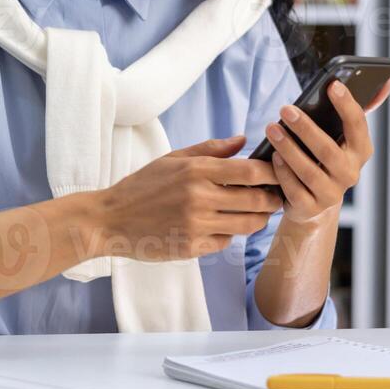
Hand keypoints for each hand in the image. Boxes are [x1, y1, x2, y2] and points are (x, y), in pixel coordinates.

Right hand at [88, 136, 280, 261]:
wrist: (110, 219)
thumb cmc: (142, 186)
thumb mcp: (173, 159)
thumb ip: (210, 149)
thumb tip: (243, 141)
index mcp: (195, 170)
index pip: (250, 171)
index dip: (272, 173)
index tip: (279, 173)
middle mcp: (199, 197)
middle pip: (256, 200)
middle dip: (272, 200)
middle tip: (275, 197)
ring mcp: (196, 225)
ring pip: (247, 225)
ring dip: (258, 219)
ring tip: (256, 213)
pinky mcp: (191, 248)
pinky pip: (225, 242)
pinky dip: (229, 234)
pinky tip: (222, 227)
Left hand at [265, 77, 389, 224]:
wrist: (312, 203)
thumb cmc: (325, 159)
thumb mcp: (342, 137)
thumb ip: (359, 109)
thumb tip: (389, 80)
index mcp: (360, 151)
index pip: (357, 125)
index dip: (347, 105)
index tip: (332, 85)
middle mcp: (350, 174)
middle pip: (328, 150)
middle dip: (306, 128)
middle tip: (285, 108)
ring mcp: (331, 194)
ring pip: (308, 171)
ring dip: (288, 148)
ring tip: (272, 128)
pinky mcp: (310, 208)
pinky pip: (294, 189)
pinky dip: (283, 172)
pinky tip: (273, 156)